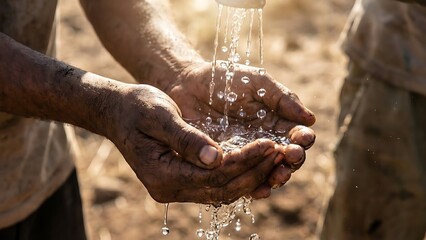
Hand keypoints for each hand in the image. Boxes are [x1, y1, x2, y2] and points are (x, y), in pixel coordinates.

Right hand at [106, 84, 283, 203]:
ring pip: (221, 190)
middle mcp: (169, 188)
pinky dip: (237, 176)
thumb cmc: (137, 107)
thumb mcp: (160, 116)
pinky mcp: (181, 182)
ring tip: (276, 158)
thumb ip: (186, 138)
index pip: (214, 174)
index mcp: (162, 174)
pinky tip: (257, 164)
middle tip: (281, 152)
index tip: (269, 144)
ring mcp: (175, 188)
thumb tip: (215, 158)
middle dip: (254, 171)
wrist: (118, 112)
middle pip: (221, 188)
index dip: (244, 161)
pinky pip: (215, 186)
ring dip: (250, 176)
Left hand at [167, 61, 315, 187]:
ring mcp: (245, 156)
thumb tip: (310, 119)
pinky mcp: (225, 166)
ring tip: (278, 175)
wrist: (188, 86)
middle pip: (286, 159)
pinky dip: (252, 189)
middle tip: (292, 157)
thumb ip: (282, 98)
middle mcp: (263, 143)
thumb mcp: (257, 83)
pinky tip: (258, 189)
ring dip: (276, 177)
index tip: (303, 138)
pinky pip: (241, 181)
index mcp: (275, 123)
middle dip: (292, 161)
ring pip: (266, 173)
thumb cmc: (225, 80)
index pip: (295, 136)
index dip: (303, 139)